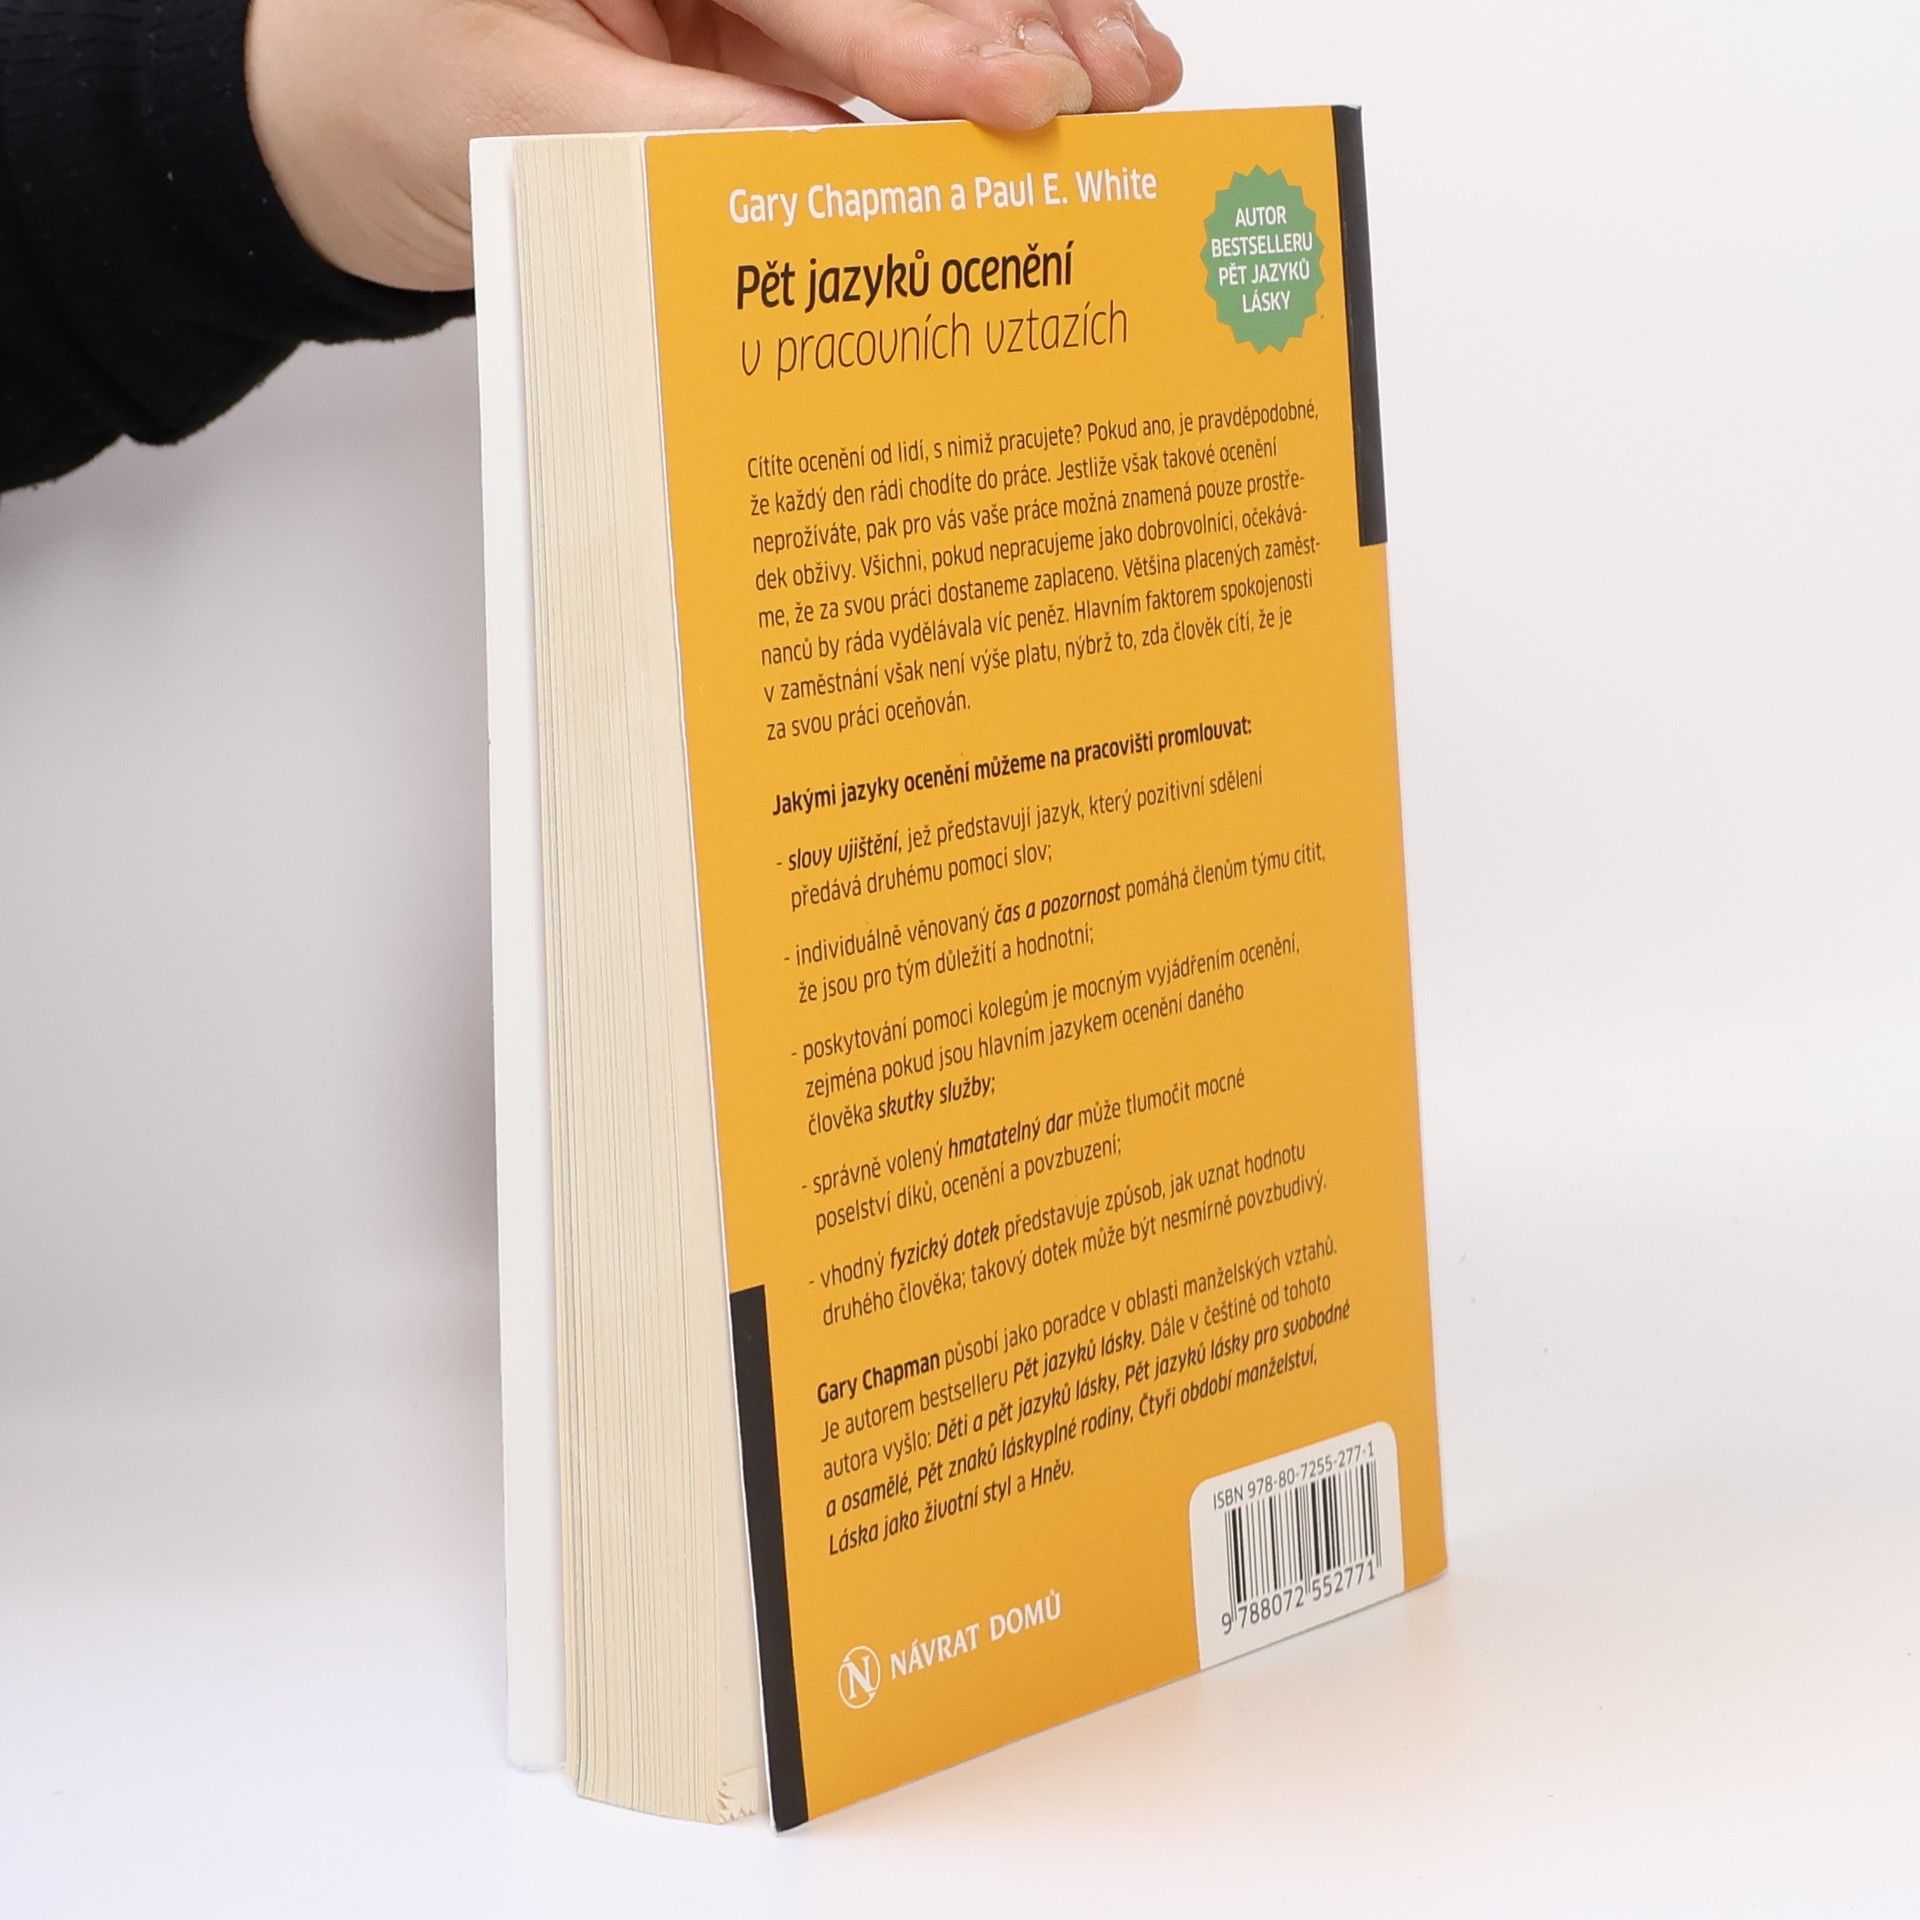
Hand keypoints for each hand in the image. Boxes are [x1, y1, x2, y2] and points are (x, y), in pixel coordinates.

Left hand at [245, 0, 1182, 292]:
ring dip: (1014, 51)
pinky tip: (1033, 124)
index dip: (925, 32)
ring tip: (1125, 86)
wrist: (329, 132)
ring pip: (896, 13)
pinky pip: (861, 75)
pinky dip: (946, 111)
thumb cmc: (381, 92)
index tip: (1024, 90)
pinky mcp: (745, 56)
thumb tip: (827, 181)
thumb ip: (670, 146)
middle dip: (1014, 21)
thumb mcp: (513, 124)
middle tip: (1127, 79)